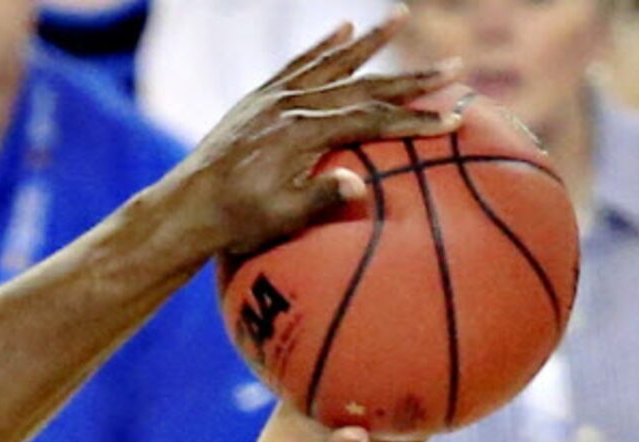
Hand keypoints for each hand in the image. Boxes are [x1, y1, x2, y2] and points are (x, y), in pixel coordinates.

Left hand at [171, 14, 464, 256]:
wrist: (182, 209)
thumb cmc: (233, 224)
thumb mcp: (278, 220)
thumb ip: (320, 201)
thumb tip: (361, 189)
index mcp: (304, 134)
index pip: (373, 121)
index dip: (415, 121)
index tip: (455, 119)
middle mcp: (292, 105)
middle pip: (365, 84)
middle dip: (413, 77)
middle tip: (455, 67)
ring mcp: (274, 98)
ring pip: (332, 62)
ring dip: (370, 40)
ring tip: (402, 15)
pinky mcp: (257, 99)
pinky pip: (297, 64)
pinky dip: (322, 46)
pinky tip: (342, 28)